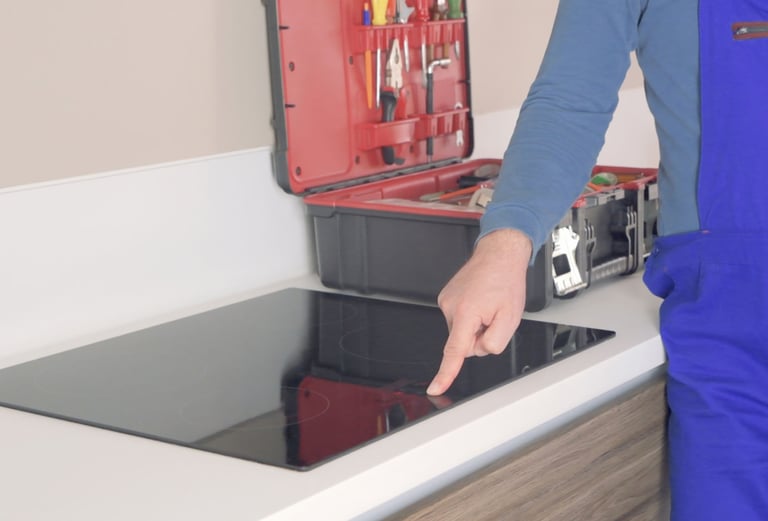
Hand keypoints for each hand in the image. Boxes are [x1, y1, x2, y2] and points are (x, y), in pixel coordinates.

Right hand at [426, 229, 531, 395]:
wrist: (499, 254)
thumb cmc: (506, 280)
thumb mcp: (511, 317)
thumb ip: (495, 342)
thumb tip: (480, 349)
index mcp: (466, 312)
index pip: (454, 352)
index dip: (445, 374)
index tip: (435, 388)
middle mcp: (450, 306)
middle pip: (463, 343)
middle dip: (479, 337)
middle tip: (494, 317)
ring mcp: (446, 301)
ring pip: (461, 331)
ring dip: (476, 325)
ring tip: (489, 305)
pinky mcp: (446, 297)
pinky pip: (459, 319)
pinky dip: (471, 315)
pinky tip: (481, 301)